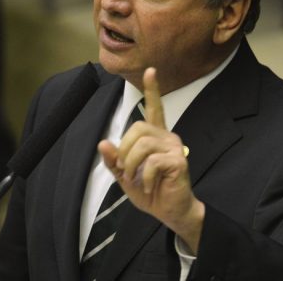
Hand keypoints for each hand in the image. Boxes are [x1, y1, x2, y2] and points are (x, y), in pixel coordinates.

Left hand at [98, 67, 204, 252]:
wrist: (170, 211)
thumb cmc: (150, 191)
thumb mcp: (125, 176)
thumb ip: (114, 160)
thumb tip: (103, 143)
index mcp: (155, 136)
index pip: (153, 108)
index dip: (152, 89)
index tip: (150, 70)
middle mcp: (167, 136)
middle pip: (138, 128)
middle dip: (125, 150)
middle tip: (126, 170)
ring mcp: (174, 147)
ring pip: (143, 144)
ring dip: (132, 164)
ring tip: (136, 178)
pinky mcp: (179, 161)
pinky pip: (152, 162)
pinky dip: (144, 177)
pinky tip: (149, 186)